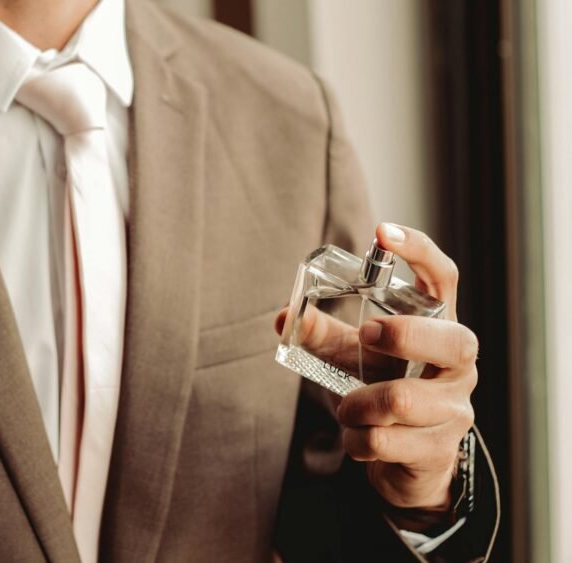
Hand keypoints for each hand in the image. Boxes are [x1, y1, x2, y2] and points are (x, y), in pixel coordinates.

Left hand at [337, 223, 476, 509]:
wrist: (403, 461)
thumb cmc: (379, 390)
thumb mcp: (349, 356)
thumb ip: (320, 334)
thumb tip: (284, 316)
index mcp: (438, 327)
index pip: (444, 279)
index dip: (418, 252)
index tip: (382, 232)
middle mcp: (458, 365)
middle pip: (452, 341)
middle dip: (403, 337)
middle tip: (366, 334)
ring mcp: (455, 409)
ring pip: (402, 401)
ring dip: (356, 406)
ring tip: (347, 410)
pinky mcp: (440, 450)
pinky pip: (384, 442)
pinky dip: (355, 440)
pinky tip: (357, 439)